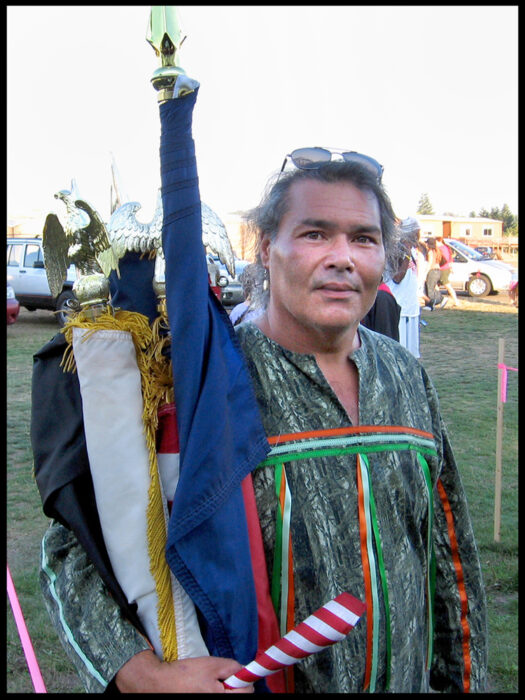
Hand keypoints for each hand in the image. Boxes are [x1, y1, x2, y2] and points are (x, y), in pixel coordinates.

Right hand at [115, 650, 253, 692]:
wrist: (161, 684)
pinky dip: (214, 694)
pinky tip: (204, 691)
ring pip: (226, 699)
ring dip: (223, 692)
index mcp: (221, 698)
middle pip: (238, 698)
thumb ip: (233, 667)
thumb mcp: (212, 664)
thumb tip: (245, 672)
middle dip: (233, 688)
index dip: (244, 681)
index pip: (248, 692)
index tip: (236, 676)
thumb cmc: (186, 674)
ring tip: (210, 685)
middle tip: (221, 680)